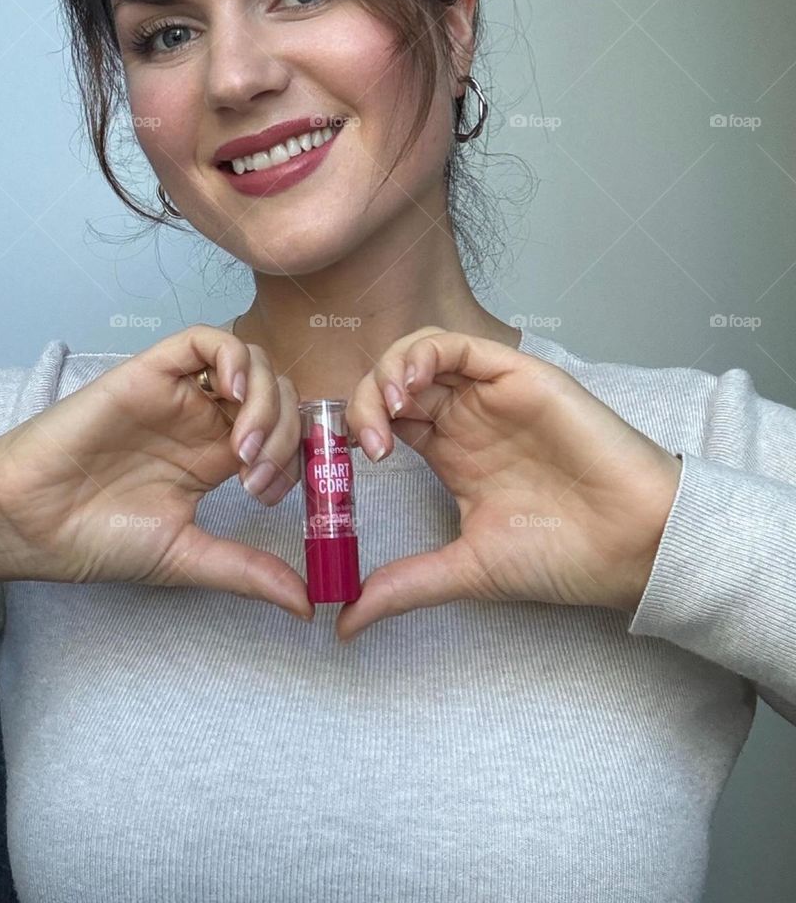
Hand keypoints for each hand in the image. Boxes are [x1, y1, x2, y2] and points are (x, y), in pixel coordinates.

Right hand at [0, 324, 312, 619]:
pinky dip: (233, 357)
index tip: (275, 498)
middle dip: (286, 433)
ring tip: (245, 447)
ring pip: (250, 364)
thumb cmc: (97, 538)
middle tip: (258, 478)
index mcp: (216, 457)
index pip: (283, 434)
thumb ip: (247, 572)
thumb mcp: (186, 557)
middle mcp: (204, 419)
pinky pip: (205, 341)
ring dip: (266, 399)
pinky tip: (234, 393)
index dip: (297, 458)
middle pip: (277, 396)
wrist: (30, 521)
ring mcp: (180, 393)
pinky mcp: (152, 371)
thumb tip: (307, 606)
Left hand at [339, 327, 680, 641]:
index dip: (352, 433)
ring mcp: (490, 393)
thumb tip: (345, 622)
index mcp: (452, 454)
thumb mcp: (466, 569)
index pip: (385, 421)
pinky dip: (423, 354)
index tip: (336, 469)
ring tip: (385, 414)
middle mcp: (467, 417)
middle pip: (393, 384)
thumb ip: (405, 586)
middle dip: (362, 403)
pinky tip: (410, 387)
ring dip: (388, 374)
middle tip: (362, 446)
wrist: (632, 545)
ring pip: (419, 355)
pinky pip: (458, 345)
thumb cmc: (564, 555)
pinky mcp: (516, 374)